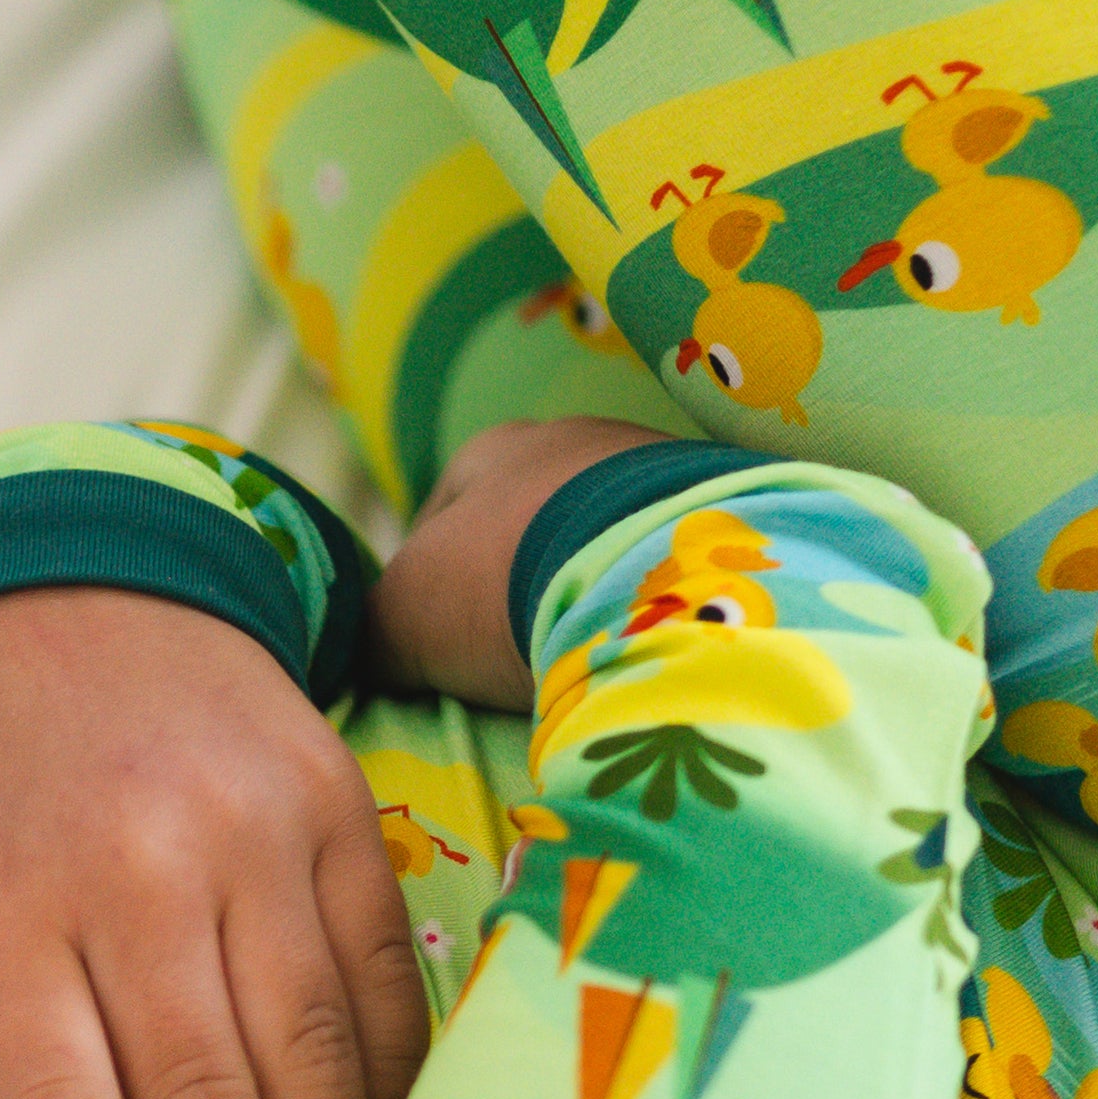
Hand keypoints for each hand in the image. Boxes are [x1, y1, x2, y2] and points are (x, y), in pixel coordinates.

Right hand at [368, 412, 684, 709]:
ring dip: (590, 586)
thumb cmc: (503, 582)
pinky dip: (647, 597)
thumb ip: (376, 631)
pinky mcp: (722, 509)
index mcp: (494, 447)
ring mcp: (658, 467)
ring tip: (585, 652)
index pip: (447, 509)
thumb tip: (375, 659)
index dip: (433, 577)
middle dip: (520, 577)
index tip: (437, 639)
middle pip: (535, 517)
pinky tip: (641, 644)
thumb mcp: (404, 617)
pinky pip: (666, 559)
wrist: (647, 577)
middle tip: (513, 651)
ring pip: (606, 534)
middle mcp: (579, 438)